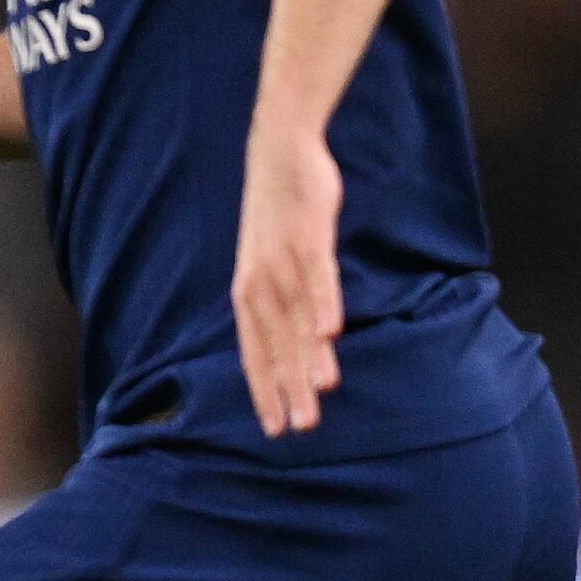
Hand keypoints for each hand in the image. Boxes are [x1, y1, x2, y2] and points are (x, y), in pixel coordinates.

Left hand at [233, 121, 344, 433]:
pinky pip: (317, 276)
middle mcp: (260, 282)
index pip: (254, 351)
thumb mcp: (272, 262)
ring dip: (309, 354)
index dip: (264, 389)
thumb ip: (283, 302)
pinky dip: (323, 303)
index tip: (274, 428)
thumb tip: (301, 342)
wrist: (280, 151)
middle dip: (289, 386)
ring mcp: (283, 260)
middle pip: (276, 343)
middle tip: (303, 426)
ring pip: (297, 316)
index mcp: (248, 292)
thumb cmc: (280, 214)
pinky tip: (333, 331)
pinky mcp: (309, 237)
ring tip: (324, 391)